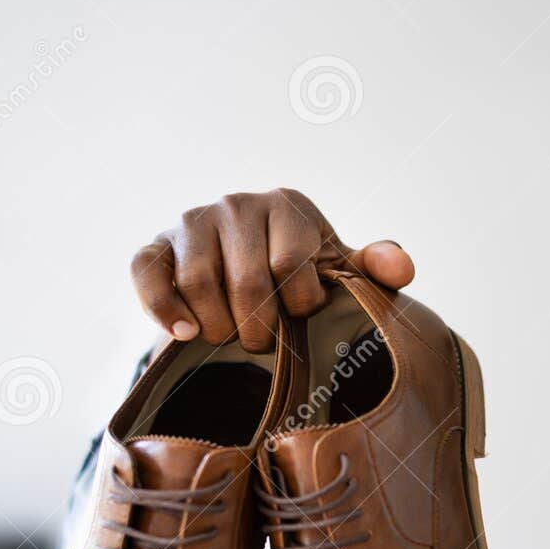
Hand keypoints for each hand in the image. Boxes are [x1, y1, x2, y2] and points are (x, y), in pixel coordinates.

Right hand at [131, 188, 414, 352]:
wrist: (241, 279)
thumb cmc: (300, 278)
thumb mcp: (340, 274)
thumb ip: (373, 271)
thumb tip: (402, 269)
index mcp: (287, 206)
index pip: (294, 265)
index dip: (300, 306)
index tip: (300, 316)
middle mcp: (236, 204)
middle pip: (247, 283)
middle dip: (259, 329)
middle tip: (263, 344)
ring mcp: (191, 222)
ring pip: (199, 285)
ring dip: (218, 328)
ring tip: (230, 338)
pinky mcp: (155, 245)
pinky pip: (146, 273)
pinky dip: (164, 309)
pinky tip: (185, 334)